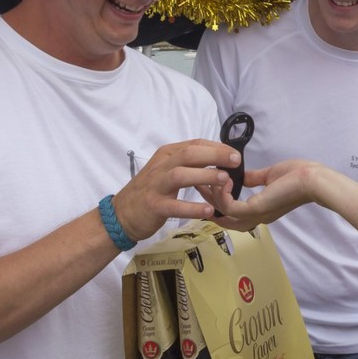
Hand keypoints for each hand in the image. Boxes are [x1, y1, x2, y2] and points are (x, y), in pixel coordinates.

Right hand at [112, 139, 238, 240]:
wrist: (121, 214)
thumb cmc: (152, 190)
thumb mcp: (168, 169)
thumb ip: (190, 162)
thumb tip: (222, 158)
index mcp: (167, 154)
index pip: (195, 144)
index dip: (218, 147)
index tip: (236, 155)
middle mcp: (161, 166)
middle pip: (188, 154)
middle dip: (215, 155)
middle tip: (236, 162)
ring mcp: (156, 186)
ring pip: (180, 175)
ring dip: (204, 176)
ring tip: (224, 180)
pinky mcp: (154, 206)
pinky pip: (174, 206)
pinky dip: (192, 208)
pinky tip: (209, 210)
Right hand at [210, 159, 320, 230]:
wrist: (314, 180)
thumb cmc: (300, 176)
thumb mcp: (271, 176)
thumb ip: (254, 179)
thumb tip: (242, 176)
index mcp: (262, 209)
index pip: (235, 214)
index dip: (219, 204)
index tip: (209, 186)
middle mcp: (257, 216)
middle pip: (225, 219)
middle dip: (209, 203)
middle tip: (198, 184)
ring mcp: (256, 214)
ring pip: (224, 215)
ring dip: (212, 198)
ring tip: (204, 181)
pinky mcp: (256, 208)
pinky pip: (229, 207)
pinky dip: (222, 195)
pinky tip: (223, 181)